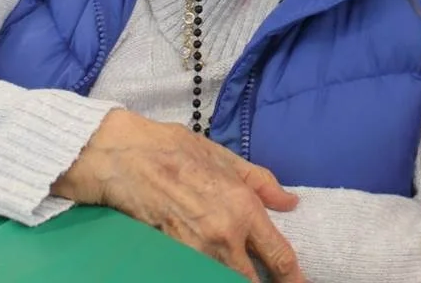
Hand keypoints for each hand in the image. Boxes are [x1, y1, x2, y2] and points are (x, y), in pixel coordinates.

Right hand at [53, 109, 303, 282]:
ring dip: (234, 276)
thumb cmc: (177, 151)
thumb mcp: (227, 159)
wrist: (127, 157)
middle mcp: (224, 236)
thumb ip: (262, 183)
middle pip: (251, 281)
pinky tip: (212, 267)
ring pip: (224, 279)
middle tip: (268, 279)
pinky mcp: (172, 256)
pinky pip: (197, 273)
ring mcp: (196, 251)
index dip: (293, 277)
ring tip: (238, 270)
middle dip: (261, 282)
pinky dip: (207, 272)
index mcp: (244, 209)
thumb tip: (290, 202)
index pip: (278, 256)